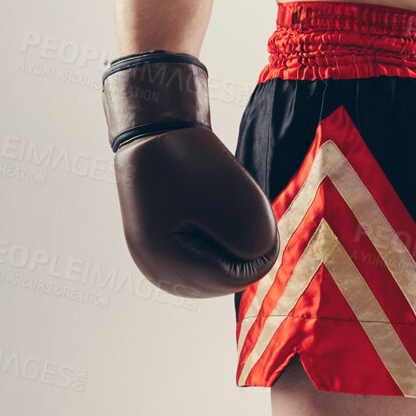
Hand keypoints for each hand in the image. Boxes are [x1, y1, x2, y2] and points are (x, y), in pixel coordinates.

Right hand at [102, 51, 278, 296]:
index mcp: (168, 262)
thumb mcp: (235, 199)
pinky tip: (212, 218)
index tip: (260, 209)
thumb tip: (259, 263)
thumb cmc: (191, 160)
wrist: (151, 137)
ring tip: (223, 210)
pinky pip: (203, 265)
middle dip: (245, 248)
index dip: (263, 249)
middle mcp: (157, 273)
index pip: (238, 276)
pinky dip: (217, 245)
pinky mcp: (160, 258)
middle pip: (227, 279)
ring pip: (217, 273)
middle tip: (243, 206)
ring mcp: (155, 267)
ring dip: (231, 246)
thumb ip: (257, 242)